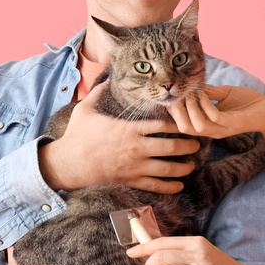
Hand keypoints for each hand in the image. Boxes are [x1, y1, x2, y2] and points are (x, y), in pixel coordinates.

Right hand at [39, 81, 201, 193]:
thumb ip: (98, 92)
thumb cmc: (77, 136)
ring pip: (167, 169)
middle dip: (188, 146)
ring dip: (183, 168)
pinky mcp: (130, 181)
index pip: (163, 126)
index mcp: (130, 129)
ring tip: (191, 165)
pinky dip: (169, 187)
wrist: (68, 163)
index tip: (186, 124)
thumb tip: (104, 77)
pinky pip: (155, 185)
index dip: (178, 125)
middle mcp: (137, 148)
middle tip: (197, 145)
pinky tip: (178, 186)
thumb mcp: (86, 109)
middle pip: (172, 147)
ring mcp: (135, 167)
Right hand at [167, 85, 264, 138]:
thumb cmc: (246, 102)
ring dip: (190, 107)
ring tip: (192, 93)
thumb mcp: (222, 94)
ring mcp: (222, 129)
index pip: (182, 123)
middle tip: (179, 94)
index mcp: (207, 124)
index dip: (173, 110)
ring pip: (196, 126)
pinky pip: (213, 117)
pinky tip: (204, 94)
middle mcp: (212, 130)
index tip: (171, 93)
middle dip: (177, 110)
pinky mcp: (232, 124)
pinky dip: (205, 104)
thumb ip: (207, 91)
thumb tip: (188, 83)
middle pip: (184, 128)